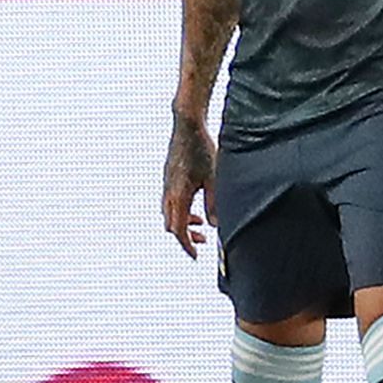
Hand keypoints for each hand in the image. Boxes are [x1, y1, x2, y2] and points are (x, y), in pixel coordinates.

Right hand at [161, 113, 216, 258]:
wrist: (187, 126)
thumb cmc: (202, 148)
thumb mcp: (214, 177)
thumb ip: (214, 202)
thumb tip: (215, 224)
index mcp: (178, 193)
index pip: (178, 228)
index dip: (186, 244)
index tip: (196, 255)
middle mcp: (169, 190)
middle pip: (170, 223)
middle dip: (185, 236)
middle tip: (201, 242)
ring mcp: (167, 184)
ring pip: (170, 213)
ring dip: (184, 223)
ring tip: (202, 225)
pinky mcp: (170, 178)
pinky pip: (172, 202)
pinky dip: (182, 211)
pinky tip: (197, 208)